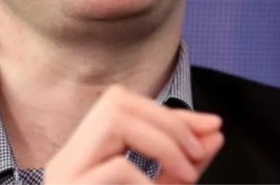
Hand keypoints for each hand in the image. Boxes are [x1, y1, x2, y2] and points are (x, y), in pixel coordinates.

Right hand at [43, 85, 223, 183]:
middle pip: (116, 102)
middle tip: (198, 157)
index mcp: (84, 157)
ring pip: (113, 121)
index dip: (173, 113)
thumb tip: (216, 133)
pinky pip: (115, 168)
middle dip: (168, 121)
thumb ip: (183, 165)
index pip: (125, 109)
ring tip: (187, 176)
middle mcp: (66, 160)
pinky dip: (145, 179)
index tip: (215, 127)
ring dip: (162, 142)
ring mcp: (64, 175)